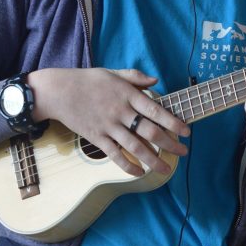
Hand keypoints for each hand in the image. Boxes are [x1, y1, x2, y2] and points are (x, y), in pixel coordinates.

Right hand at [27, 68, 189, 176]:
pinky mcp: (96, 137)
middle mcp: (120, 111)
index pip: (155, 110)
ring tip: (166, 169)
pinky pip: (115, 155)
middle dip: (170, 144)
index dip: (173, 122)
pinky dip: (128, 165)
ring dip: (153, 159)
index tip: (186, 131)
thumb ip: (135, 76)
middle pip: (150, 131)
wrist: (58, 91)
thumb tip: (156, 80)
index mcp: (126, 94)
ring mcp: (108, 126)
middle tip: (183, 152)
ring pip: (135, 147)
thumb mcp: (112, 72)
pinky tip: (139, 172)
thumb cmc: (87, 80)